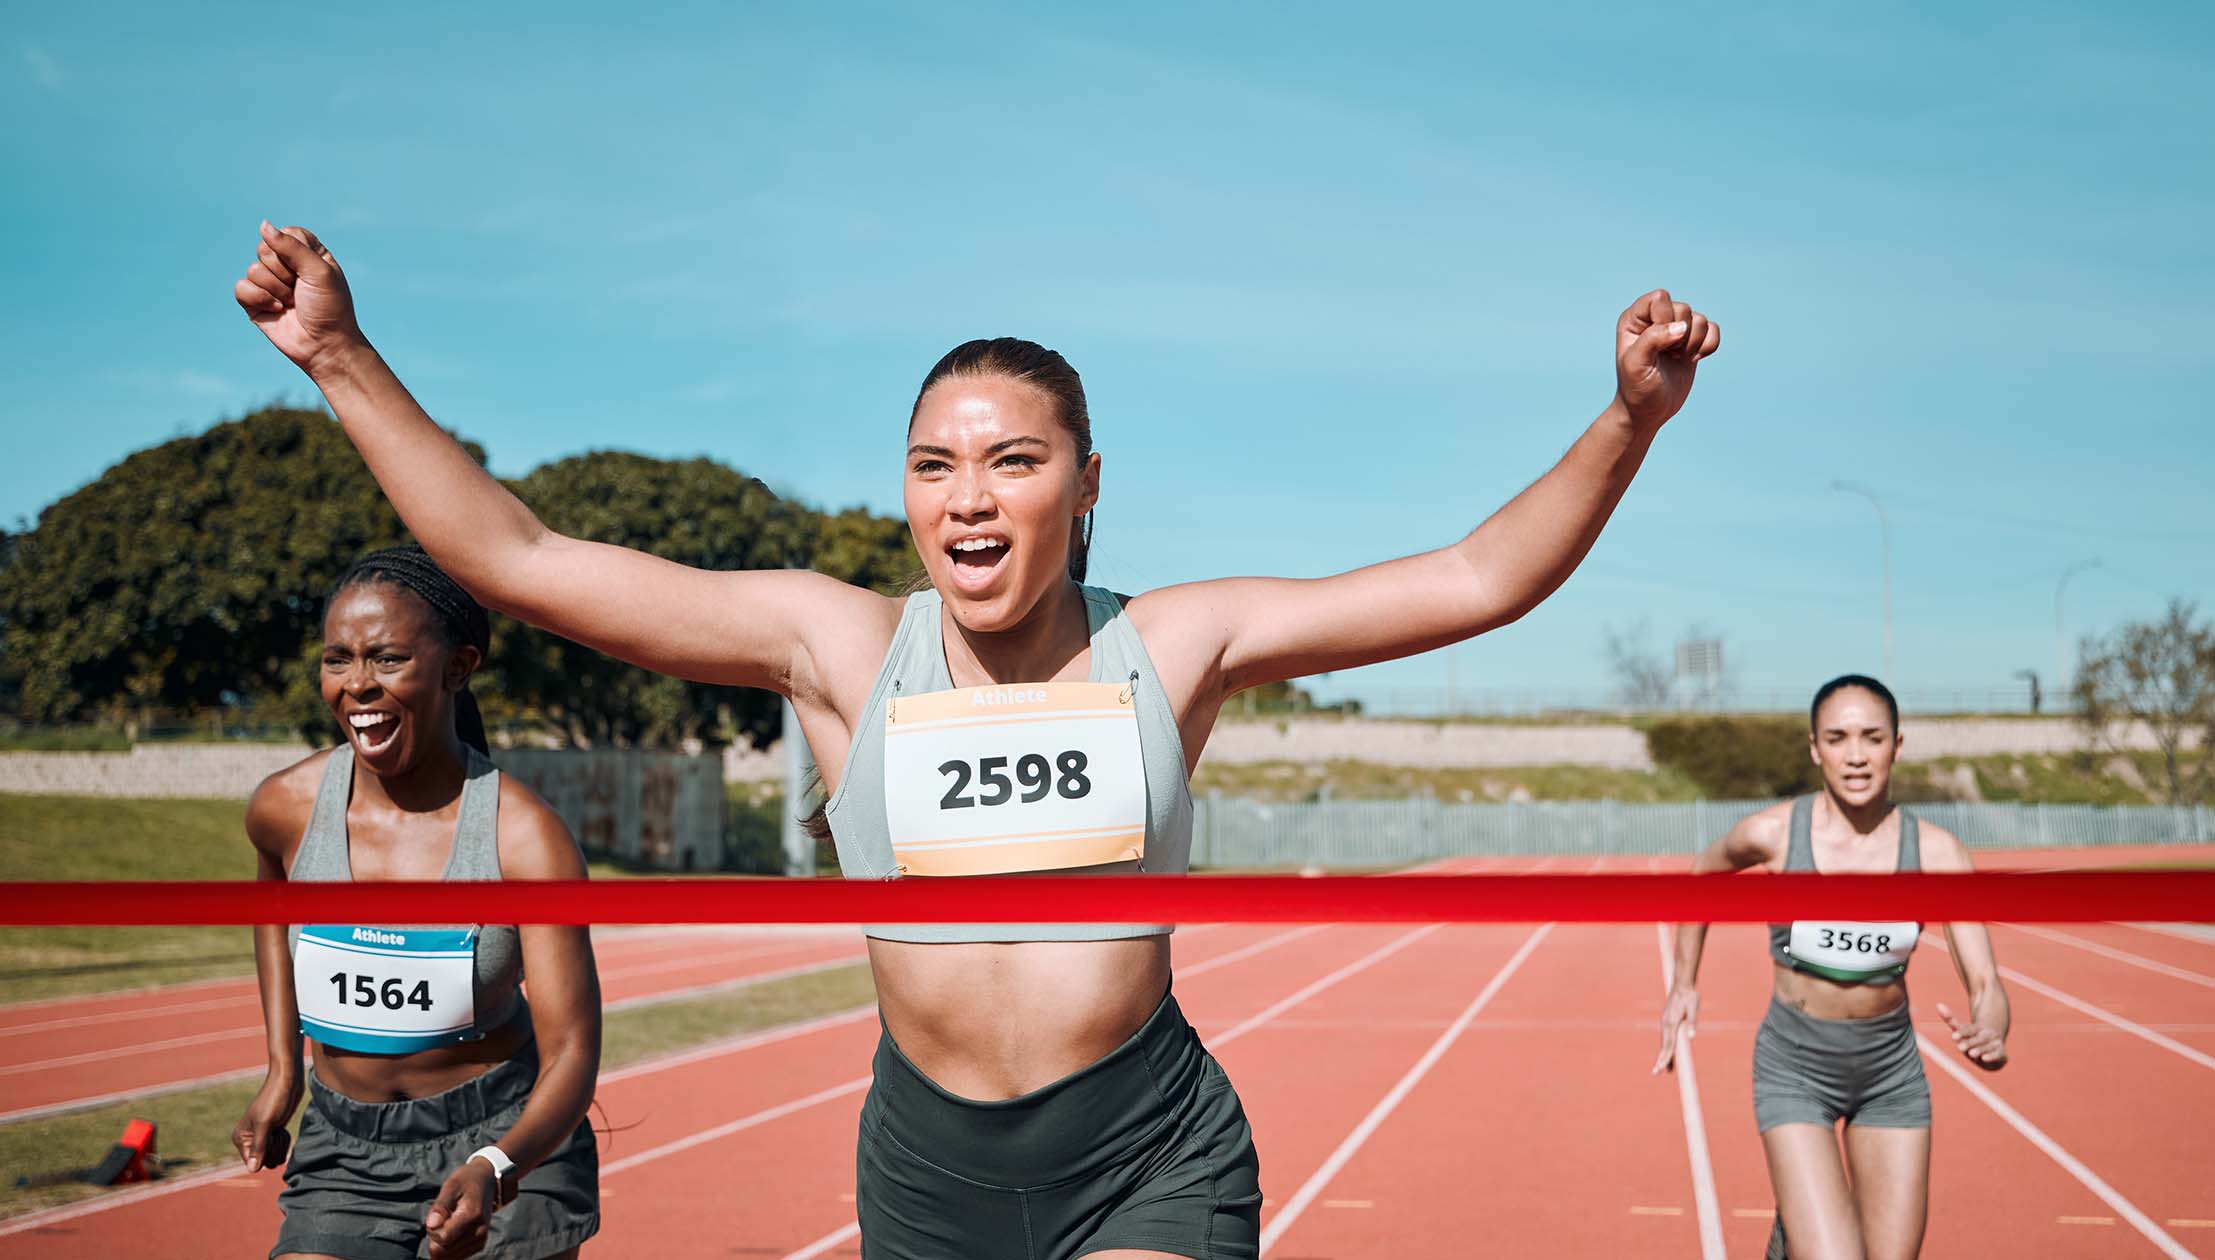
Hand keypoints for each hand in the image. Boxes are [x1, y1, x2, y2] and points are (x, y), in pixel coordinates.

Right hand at [230, 1074, 300, 1172]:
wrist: (288, 1082)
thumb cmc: (275, 1099)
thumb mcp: (266, 1124)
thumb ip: (259, 1148)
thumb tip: (253, 1170)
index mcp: (240, 1139)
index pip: (254, 1163)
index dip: (266, 1154)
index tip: (269, 1137)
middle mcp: (249, 1140)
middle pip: (265, 1162)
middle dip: (274, 1149)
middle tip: (275, 1131)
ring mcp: (262, 1137)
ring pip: (275, 1156)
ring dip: (281, 1144)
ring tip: (279, 1128)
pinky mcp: (274, 1133)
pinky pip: (281, 1148)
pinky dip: (285, 1140)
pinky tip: (283, 1127)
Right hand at [234, 221, 364, 377]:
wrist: (325, 345)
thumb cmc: (330, 308)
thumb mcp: (319, 271)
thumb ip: (291, 246)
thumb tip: (263, 225)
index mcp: (306, 253)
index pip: (285, 234)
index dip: (293, 251)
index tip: (310, 270)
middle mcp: (286, 265)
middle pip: (264, 250)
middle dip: (283, 273)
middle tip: (300, 290)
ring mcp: (268, 283)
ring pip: (253, 270)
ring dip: (275, 290)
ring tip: (291, 303)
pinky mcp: (254, 301)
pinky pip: (241, 288)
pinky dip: (259, 299)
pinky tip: (277, 310)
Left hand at [425, 1157, 499, 1258]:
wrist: (487, 1182)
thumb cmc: (466, 1181)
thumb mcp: (451, 1186)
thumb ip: (440, 1206)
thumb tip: (431, 1225)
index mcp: (471, 1215)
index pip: (443, 1239)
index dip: (432, 1230)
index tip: (437, 1215)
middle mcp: (479, 1232)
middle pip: (443, 1251)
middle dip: (435, 1238)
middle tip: (442, 1219)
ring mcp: (480, 1240)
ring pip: (447, 1257)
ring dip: (441, 1243)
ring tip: (449, 1223)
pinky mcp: (479, 1245)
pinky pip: (454, 1257)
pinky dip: (448, 1246)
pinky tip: (453, 1230)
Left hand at [1613, 288, 1720, 430]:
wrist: (1650, 410)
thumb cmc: (1637, 388)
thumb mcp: (1636, 365)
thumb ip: (1653, 340)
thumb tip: (1681, 327)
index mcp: (1635, 318)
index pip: (1660, 298)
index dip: (1665, 319)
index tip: (1658, 344)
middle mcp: (1655, 319)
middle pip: (1683, 308)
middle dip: (1681, 335)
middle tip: (1667, 355)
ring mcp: (1676, 329)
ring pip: (1700, 319)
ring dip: (1694, 343)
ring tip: (1677, 358)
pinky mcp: (1693, 340)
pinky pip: (1713, 329)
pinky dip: (1709, 346)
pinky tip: (1692, 359)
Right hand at [1653, 985, 1699, 1074]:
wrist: (1682, 984)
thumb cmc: (1690, 996)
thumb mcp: (1694, 1008)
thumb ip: (1693, 1022)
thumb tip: (1692, 1037)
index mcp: (1671, 1023)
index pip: (1668, 1045)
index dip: (1665, 1058)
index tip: (1660, 1068)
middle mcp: (1666, 1024)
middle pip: (1664, 1046)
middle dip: (1660, 1060)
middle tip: (1655, 1073)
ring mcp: (1665, 1023)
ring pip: (1665, 1043)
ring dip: (1664, 1056)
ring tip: (1663, 1070)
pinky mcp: (1668, 1022)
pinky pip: (1667, 1038)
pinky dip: (1666, 1048)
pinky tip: (1669, 1054)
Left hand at [1937, 1002, 2007, 1069]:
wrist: (1994, 1046)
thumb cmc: (1972, 1038)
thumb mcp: (1962, 1029)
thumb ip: (1950, 1019)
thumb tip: (1938, 1004)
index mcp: (1978, 1028)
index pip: (1970, 1029)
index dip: (1962, 1033)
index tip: (1953, 1037)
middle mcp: (1987, 1035)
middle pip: (1978, 1038)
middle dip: (1969, 1043)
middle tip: (1959, 1048)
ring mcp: (1995, 1043)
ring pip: (1986, 1047)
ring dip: (1979, 1050)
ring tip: (1971, 1054)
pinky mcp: (2001, 1053)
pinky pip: (1998, 1054)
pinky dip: (1992, 1057)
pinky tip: (1984, 1059)